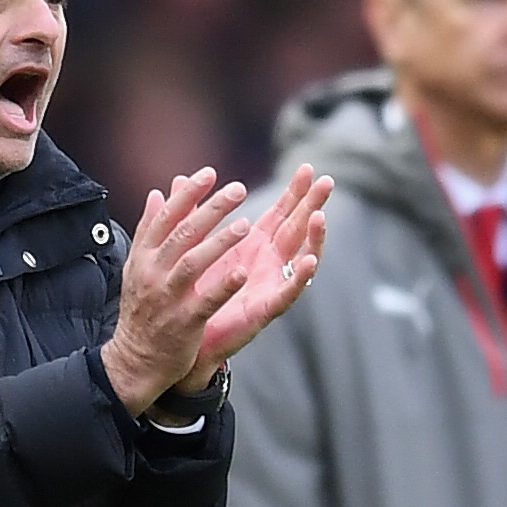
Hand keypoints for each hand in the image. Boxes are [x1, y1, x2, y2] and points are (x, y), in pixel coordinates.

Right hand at [99, 168, 253, 415]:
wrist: (135, 359)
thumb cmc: (143, 309)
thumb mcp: (139, 267)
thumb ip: (150, 230)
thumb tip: (156, 194)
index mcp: (144, 257)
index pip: (165, 217)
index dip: (188, 194)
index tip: (210, 173)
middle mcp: (153, 273)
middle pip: (182, 234)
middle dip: (210, 209)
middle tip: (238, 189)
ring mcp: (167, 298)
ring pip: (192, 263)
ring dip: (219, 242)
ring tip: (245, 225)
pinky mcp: (184, 323)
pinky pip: (205, 301)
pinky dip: (223, 287)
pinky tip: (242, 273)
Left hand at [178, 164, 329, 388]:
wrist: (189, 338)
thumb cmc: (196, 292)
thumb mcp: (193, 247)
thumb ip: (192, 214)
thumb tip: (179, 181)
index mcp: (255, 246)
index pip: (281, 213)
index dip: (295, 192)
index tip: (308, 168)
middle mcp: (269, 263)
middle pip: (297, 228)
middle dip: (313, 204)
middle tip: (327, 181)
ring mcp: (271, 285)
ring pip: (301, 256)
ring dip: (314, 237)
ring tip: (320, 216)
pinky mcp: (266, 309)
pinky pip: (288, 292)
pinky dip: (301, 277)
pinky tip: (310, 261)